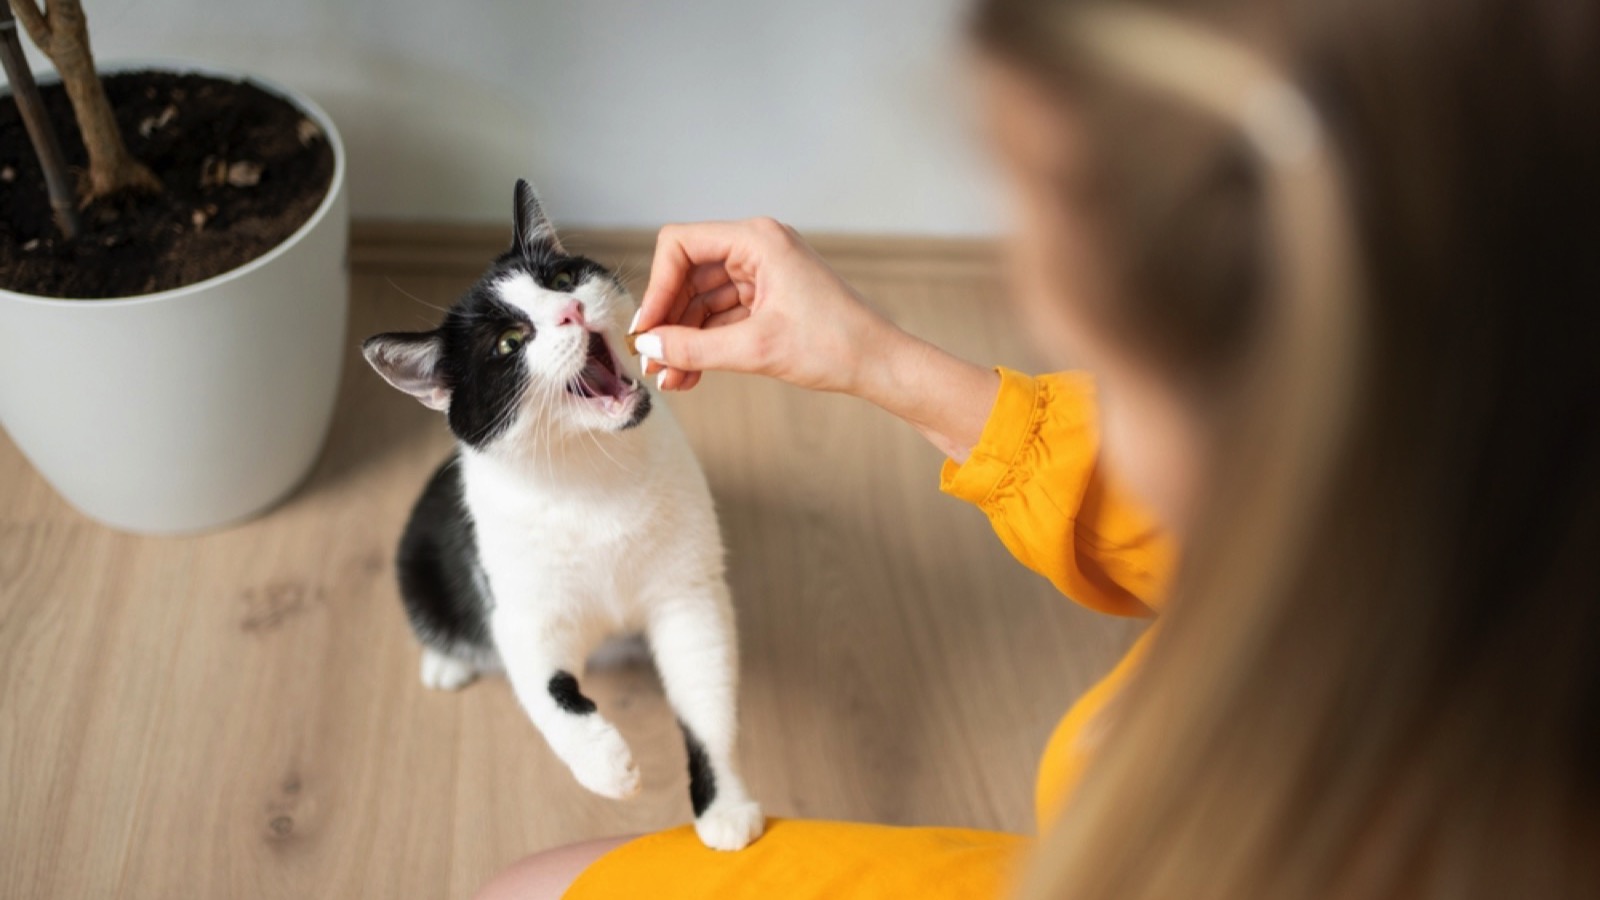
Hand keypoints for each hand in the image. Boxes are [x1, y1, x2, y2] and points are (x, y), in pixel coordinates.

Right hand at [633, 217, 999, 461]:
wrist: (881, 365)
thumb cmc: (834, 346)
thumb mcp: (755, 348)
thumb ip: (694, 347)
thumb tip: (648, 345)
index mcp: (757, 239)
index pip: (680, 245)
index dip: (658, 286)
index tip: (648, 329)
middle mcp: (757, 248)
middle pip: (688, 275)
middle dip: (669, 321)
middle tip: (653, 363)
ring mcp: (763, 274)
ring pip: (702, 301)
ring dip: (684, 339)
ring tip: (670, 379)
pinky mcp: (769, 300)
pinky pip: (722, 316)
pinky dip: (705, 344)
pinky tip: (689, 375)